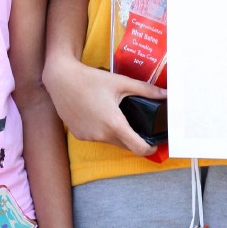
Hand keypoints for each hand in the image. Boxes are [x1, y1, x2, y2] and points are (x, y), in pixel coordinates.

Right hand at [44, 56, 164, 156]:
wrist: (60, 79)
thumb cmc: (90, 79)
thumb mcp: (121, 82)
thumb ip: (146, 90)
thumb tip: (166, 94)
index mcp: (114, 123)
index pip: (138, 148)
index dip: (150, 148)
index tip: (154, 143)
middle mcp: (101, 135)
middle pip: (125, 146)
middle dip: (134, 139)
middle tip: (139, 126)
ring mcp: (89, 137)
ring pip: (111, 142)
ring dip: (117, 135)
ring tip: (117, 116)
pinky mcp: (79, 135)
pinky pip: (97, 138)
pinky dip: (102, 131)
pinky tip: (100, 116)